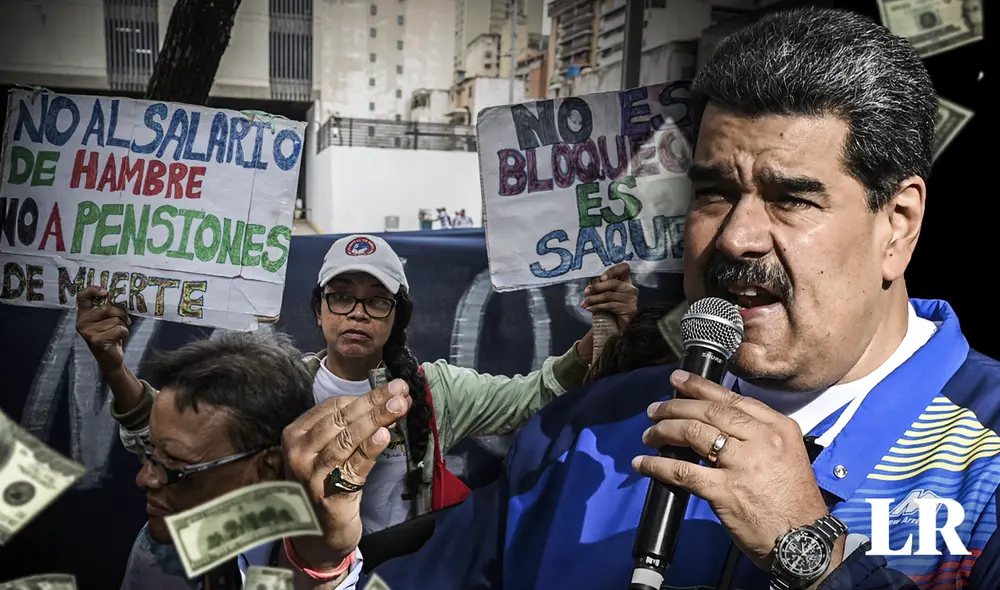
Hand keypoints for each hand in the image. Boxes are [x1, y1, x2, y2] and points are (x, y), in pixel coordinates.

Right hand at [76, 286, 129, 373]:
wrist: (110, 358)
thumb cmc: (110, 335)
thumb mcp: (107, 320)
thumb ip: (108, 308)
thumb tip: (121, 295)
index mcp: (83, 314)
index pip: (82, 297)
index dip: (93, 290)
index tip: (106, 292)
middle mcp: (82, 322)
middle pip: (107, 308)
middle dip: (120, 313)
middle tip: (125, 319)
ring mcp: (88, 332)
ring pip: (115, 319)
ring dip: (123, 325)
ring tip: (119, 331)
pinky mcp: (97, 341)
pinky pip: (119, 329)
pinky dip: (124, 332)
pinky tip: (119, 338)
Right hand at [281, 379, 412, 568]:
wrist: (318, 534)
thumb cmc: (327, 483)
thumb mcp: (330, 451)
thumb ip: (348, 427)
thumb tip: (384, 398)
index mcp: (295, 435)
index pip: (333, 407)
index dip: (365, 396)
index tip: (392, 388)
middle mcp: (299, 453)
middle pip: (342, 420)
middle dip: (375, 402)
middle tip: (402, 390)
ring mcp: (312, 474)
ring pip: (348, 439)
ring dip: (377, 419)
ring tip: (400, 406)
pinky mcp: (329, 494)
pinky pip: (353, 465)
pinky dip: (370, 449)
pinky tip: (385, 435)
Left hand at [581, 262, 638, 329]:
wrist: (614, 328)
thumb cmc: (608, 309)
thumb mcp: (604, 294)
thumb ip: (600, 286)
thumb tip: (590, 284)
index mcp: (626, 282)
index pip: (624, 268)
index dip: (612, 270)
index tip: (601, 278)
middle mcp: (631, 289)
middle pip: (613, 282)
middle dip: (596, 287)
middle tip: (586, 292)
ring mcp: (632, 299)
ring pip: (608, 295)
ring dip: (593, 299)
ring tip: (585, 302)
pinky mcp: (630, 310)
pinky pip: (610, 306)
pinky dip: (597, 307)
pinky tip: (590, 308)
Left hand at [632, 370, 832, 571]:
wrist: (803, 542)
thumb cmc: (793, 501)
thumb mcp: (787, 454)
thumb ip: (756, 435)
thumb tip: (714, 420)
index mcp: (778, 427)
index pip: (732, 398)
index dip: (699, 386)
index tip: (678, 380)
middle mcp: (762, 440)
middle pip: (708, 411)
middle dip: (675, 407)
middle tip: (655, 409)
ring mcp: (743, 465)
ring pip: (693, 434)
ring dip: (664, 431)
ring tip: (649, 435)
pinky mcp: (725, 491)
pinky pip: (683, 471)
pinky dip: (657, 466)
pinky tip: (643, 463)